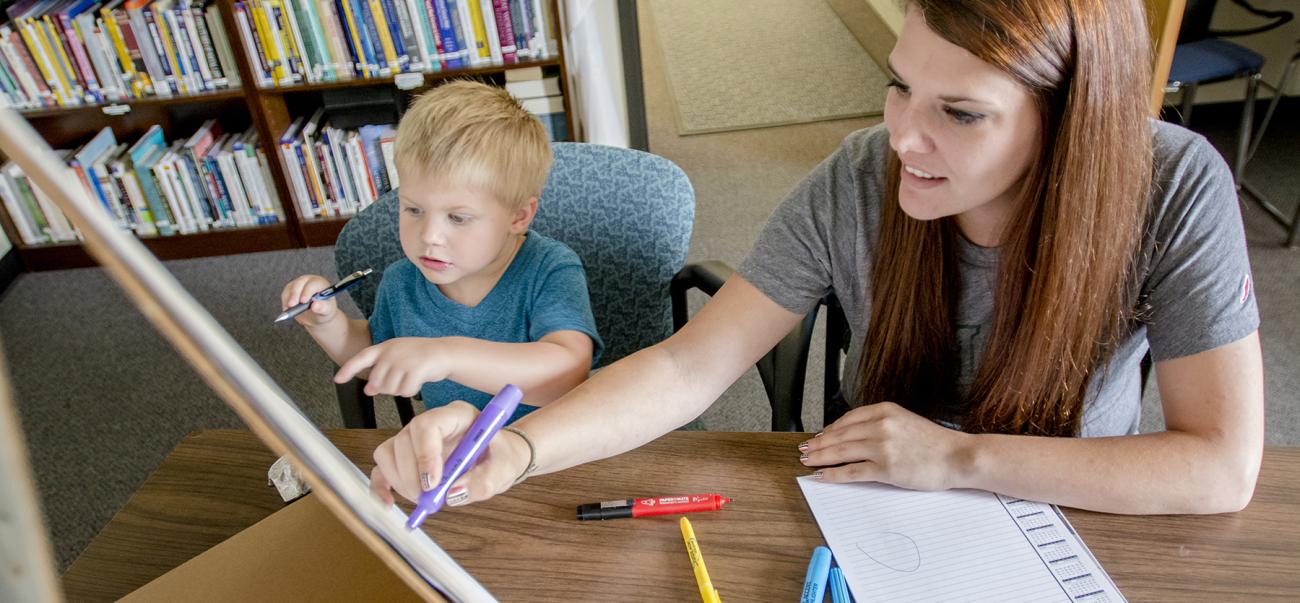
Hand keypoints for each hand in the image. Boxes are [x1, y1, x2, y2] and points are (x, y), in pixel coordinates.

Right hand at [280, 274, 337, 326]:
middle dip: (294, 295)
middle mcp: (308, 281)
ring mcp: (298, 284)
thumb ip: (322, 308)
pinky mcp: (290, 289)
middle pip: (298, 284)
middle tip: (292, 305)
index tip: (303, 301)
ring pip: (290, 289)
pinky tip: (288, 310)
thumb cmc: (324, 310)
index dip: (307, 292)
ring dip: (288, 299)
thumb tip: (315, 306)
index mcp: (320, 283)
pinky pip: (285, 294)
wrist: (317, 315)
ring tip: (289, 310)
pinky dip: (285, 302)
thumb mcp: (327, 311)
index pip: (312, 284)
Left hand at [335, 337, 451, 396]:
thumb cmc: (421, 357)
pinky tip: (417, 383)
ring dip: (399, 390)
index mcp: (385, 347)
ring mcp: (403, 360)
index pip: (361, 358)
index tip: (337, 380)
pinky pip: (405, 391)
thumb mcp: (398, 361)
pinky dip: (410, 391)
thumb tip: (368, 389)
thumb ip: (382, 373)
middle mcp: (391, 352)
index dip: (348, 369)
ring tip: (410, 379)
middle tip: (399, 382)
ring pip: (390, 389)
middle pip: (376, 381)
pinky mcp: (415, 369)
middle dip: (385, 388)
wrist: (445, 353)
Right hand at [369, 401, 528, 506]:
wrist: (500, 458)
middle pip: (405, 439)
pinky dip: (382, 485)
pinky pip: (384, 466)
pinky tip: (389, 502)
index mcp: (458, 415)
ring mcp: (416, 438)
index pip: (428, 425)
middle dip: (413, 475)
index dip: (425, 454)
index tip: (433, 484)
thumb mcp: (504, 469)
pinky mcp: (407, 455)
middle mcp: (433, 422)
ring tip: (423, 499)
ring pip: (389, 452)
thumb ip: (484, 481)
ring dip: (401, 481)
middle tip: (428, 498)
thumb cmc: (502, 457)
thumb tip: (453, 494)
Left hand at [799, 402, 972, 490]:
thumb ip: (881, 424)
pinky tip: (823, 476)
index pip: (848, 419)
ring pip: (841, 452)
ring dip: (820, 458)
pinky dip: (834, 475)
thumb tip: (852, 435)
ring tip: (808, 462)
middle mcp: (881, 425)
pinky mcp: (886, 469)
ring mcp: (882, 447)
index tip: (819, 436)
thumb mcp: (905, 421)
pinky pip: (852, 471)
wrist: (958, 457)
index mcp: (885, 410)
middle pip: (840, 435)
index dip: (829, 429)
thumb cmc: (934, 443)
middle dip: (818, 444)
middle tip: (804, 450)